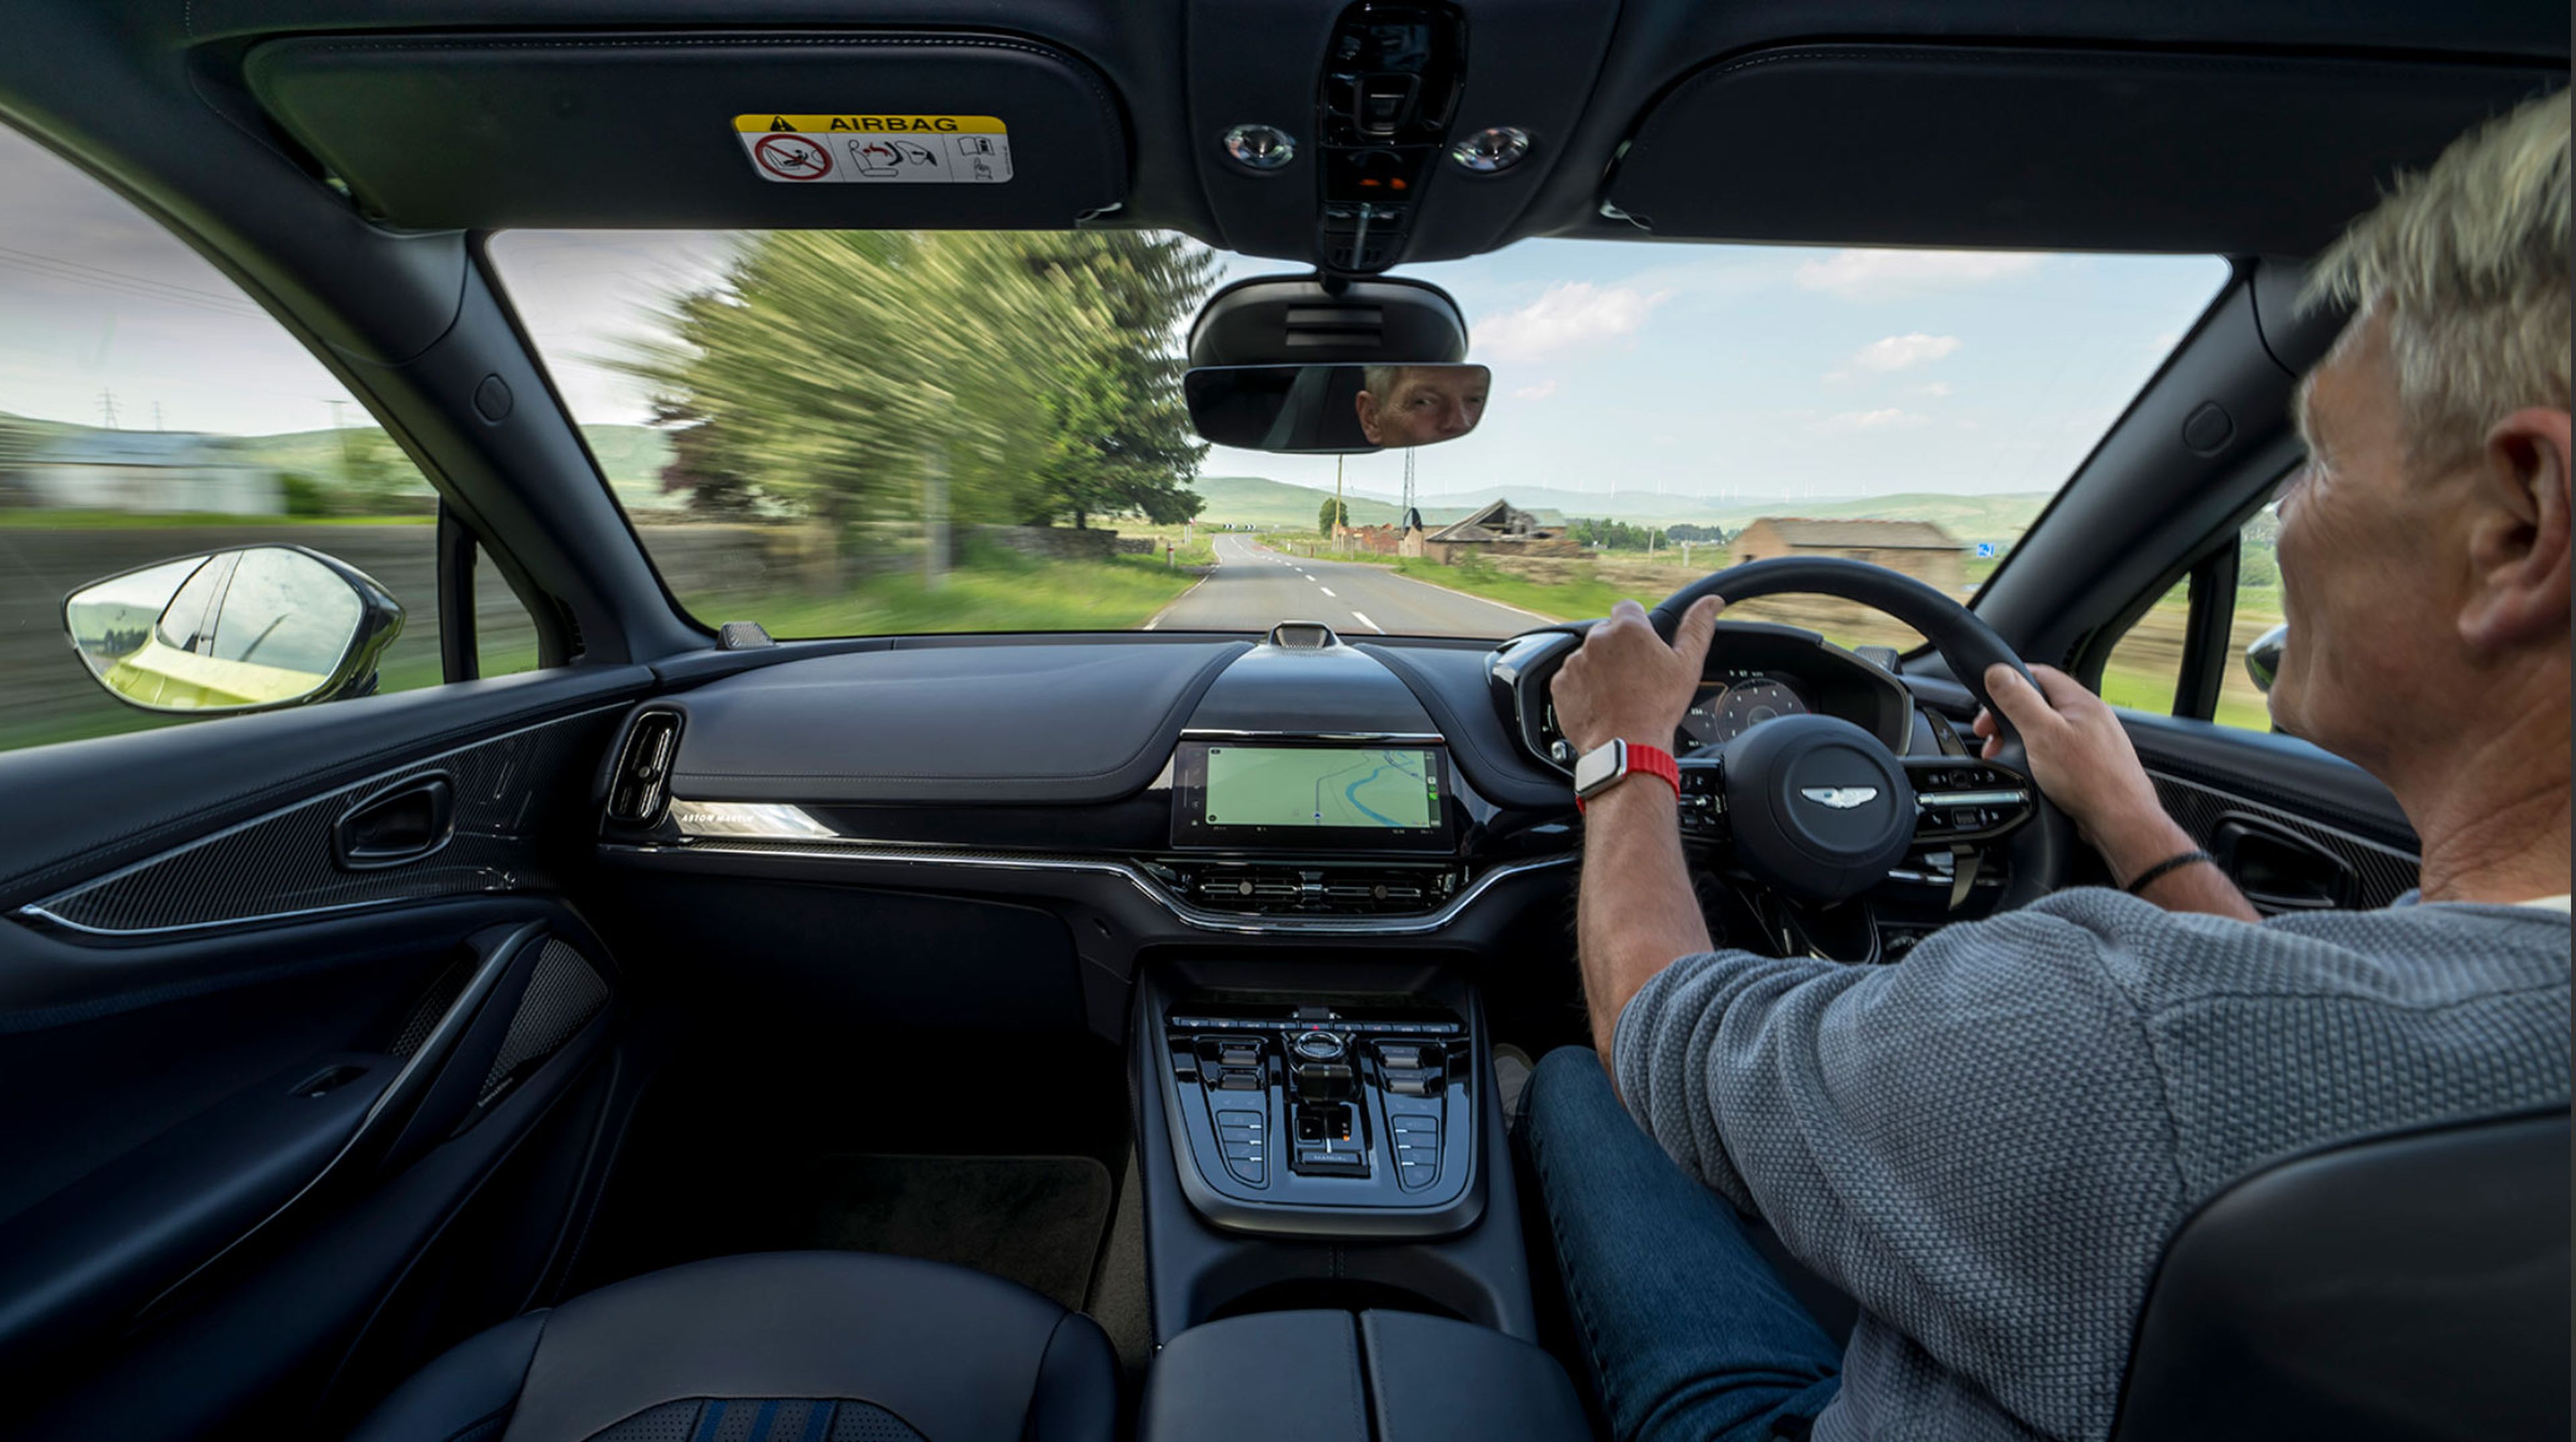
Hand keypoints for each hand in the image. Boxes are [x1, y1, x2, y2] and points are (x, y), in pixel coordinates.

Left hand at [1551, 597, 1724, 753]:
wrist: (1627, 746)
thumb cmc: (1659, 708)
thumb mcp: (1687, 665)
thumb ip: (1697, 627)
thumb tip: (1712, 602)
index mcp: (1628, 629)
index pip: (1628, 609)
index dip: (1638, 628)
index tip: (1643, 648)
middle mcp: (1597, 639)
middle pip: (1607, 633)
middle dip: (1619, 649)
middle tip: (1635, 676)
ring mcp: (1575, 661)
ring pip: (1589, 656)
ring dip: (1600, 668)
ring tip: (1618, 693)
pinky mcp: (1561, 684)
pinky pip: (1571, 678)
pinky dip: (1583, 687)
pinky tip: (1601, 702)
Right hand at [1975, 663, 2179, 872]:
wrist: (2120, 822)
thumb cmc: (2090, 780)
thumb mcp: (2042, 734)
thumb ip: (2018, 701)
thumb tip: (1998, 673)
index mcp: (2080, 702)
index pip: (2038, 674)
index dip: (2008, 683)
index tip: (1987, 701)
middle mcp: (2089, 717)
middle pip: (2039, 704)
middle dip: (2008, 719)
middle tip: (1990, 736)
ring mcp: (2092, 741)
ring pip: (2046, 730)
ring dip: (2020, 741)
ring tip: (2005, 758)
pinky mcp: (2090, 764)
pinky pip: (2056, 752)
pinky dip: (2037, 758)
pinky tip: (2030, 773)